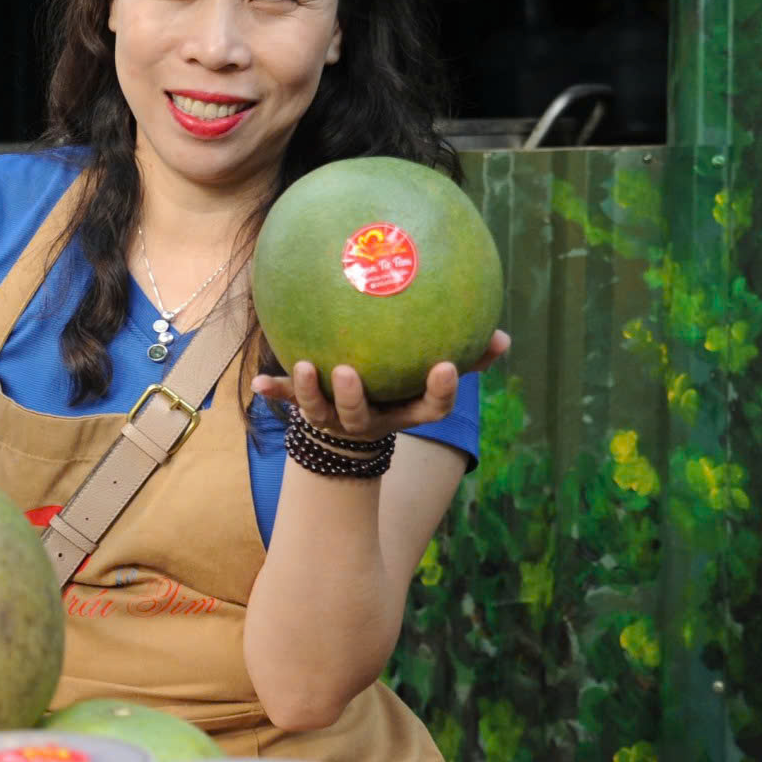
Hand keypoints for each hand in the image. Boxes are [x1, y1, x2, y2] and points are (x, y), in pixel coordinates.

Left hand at [250, 330, 510, 441]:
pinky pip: (286, 404)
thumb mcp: (432, 374)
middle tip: (347, 371)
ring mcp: (336, 422)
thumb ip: (467, 356)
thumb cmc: (405, 387)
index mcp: (404, 412)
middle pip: (360, 416)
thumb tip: (504, 337)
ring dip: (306, 393)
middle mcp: (368, 421)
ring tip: (302, 366)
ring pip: (319, 413)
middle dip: (352, 397)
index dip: (439, 391)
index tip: (444, 365)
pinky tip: (256, 383)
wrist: (359, 425)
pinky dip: (274, 393)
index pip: (429, 409)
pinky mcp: (307, 414)